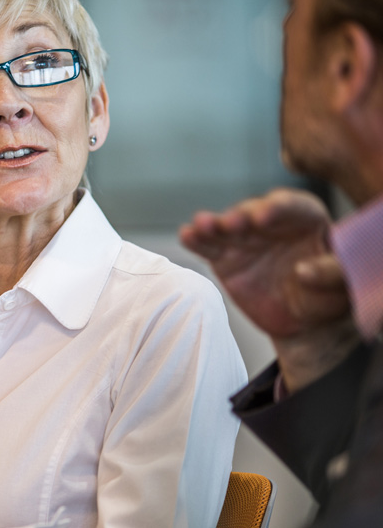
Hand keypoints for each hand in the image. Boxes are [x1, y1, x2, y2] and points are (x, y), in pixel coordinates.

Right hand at [180, 188, 348, 337]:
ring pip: (226, 226)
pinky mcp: (225, 258)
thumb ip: (331, 274)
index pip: (294, 206)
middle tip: (233, 224)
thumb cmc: (326, 296)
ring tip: (202, 226)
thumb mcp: (341, 286)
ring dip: (213, 223)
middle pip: (253, 212)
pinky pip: (208, 247)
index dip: (278, 207)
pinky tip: (187, 235)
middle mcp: (272, 224)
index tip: (264, 216)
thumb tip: (303, 271)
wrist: (301, 321)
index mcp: (307, 221)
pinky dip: (196, 240)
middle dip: (241, 216)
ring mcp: (245, 240)